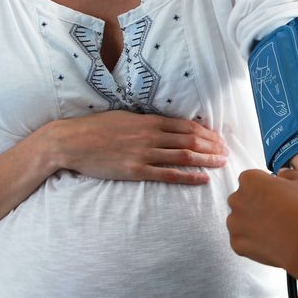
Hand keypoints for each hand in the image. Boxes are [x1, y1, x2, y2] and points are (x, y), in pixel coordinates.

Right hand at [42, 111, 227, 183]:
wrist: (71, 142)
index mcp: (148, 121)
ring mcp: (143, 154)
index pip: (185, 126)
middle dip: (212, 146)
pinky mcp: (135, 171)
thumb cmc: (96, 129)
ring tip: (221, 163)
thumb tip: (166, 126)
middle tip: (226, 151)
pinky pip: (168, 175)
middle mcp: (149, 136)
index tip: (218, 137)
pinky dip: (188, 177)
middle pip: (190, 141)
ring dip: (206, 160)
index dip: (206, 132)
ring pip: (183, 157)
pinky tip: (203, 179)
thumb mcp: (124, 118)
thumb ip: (146, 122)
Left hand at [226, 169, 297, 271]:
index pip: (251, 180)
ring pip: (240, 221)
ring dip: (252, 223)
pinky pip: (241, 240)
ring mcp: (234, 223)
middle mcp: (236, 199)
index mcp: (249, 180)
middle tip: (276, 213)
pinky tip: (269, 241)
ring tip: (274, 229)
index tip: (276, 196)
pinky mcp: (236, 244)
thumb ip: (288, 173)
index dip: (265, 188)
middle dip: (255, 205)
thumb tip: (282, 175)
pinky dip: (252, 242)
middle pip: (242, 200)